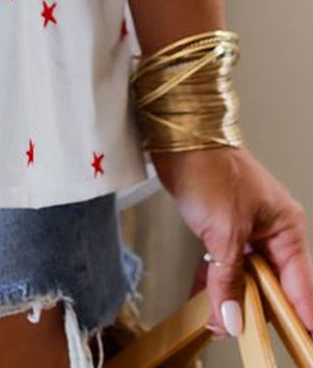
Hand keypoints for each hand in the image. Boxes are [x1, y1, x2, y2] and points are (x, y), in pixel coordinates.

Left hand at [149, 143, 312, 342]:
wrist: (177, 134)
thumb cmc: (209, 167)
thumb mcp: (224, 231)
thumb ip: (229, 278)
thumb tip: (233, 318)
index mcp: (286, 228)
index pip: (300, 285)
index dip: (300, 316)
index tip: (301, 342)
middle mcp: (271, 229)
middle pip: (272, 284)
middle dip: (255, 310)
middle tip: (238, 331)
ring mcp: (246, 228)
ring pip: (245, 275)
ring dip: (231, 298)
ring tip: (217, 322)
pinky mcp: (221, 226)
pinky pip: (223, 264)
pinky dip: (213, 282)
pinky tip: (202, 302)